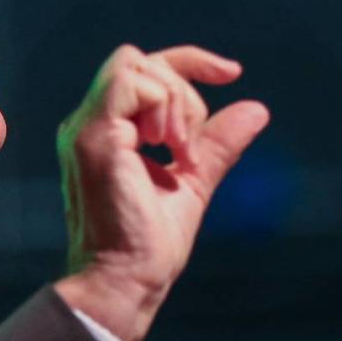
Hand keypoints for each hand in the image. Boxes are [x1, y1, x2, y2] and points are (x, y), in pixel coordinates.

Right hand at [54, 44, 269, 340]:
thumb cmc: (149, 245)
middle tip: (192, 148)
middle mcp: (87, 127)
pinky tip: (169, 149)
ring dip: (174, 100)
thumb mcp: (192, 182)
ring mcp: (86, 130)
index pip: (142, 71)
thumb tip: (256, 110)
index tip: (231, 74)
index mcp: (106, 134)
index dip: (189, 63)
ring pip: (134, 65)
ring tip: (180, 151)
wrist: (126, 279)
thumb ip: (216, 145)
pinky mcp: (93, 138)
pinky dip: (163, 105)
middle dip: (184, 90)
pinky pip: (130, 83)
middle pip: (139, 61)